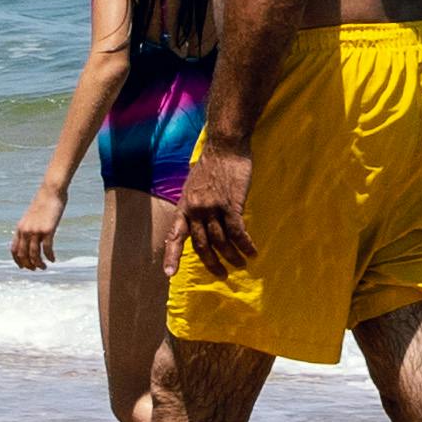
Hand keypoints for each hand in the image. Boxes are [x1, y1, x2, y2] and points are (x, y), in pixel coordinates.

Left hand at [8, 192, 63, 271]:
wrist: (50, 192)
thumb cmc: (43, 203)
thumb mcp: (31, 216)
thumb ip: (29, 227)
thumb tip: (31, 237)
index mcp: (20, 228)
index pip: (14, 249)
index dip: (18, 261)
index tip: (24, 267)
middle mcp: (25, 231)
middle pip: (23, 255)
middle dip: (29, 265)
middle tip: (37, 269)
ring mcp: (36, 231)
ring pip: (34, 254)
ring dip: (39, 264)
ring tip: (45, 267)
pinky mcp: (47, 230)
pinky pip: (47, 249)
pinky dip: (50, 257)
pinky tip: (54, 259)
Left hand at [179, 141, 256, 274]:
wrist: (225, 147)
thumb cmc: (211, 166)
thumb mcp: (193, 187)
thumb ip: (194, 207)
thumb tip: (198, 225)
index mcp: (184, 207)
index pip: (175, 235)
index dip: (172, 255)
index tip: (169, 274)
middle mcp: (195, 210)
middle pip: (202, 245)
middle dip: (212, 263)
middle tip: (222, 274)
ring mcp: (213, 208)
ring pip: (221, 241)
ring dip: (232, 256)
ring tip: (241, 264)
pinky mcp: (231, 205)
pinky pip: (237, 231)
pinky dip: (245, 244)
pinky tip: (252, 251)